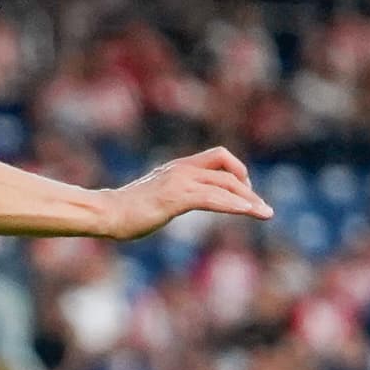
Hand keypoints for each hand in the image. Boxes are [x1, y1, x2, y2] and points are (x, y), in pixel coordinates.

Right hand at [110, 148, 271, 239]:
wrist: (104, 213)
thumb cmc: (123, 210)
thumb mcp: (154, 196)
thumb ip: (170, 194)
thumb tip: (172, 204)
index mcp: (178, 167)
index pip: (219, 156)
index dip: (237, 170)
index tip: (244, 192)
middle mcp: (182, 169)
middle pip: (228, 170)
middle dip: (249, 189)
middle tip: (260, 208)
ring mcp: (179, 181)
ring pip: (226, 184)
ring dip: (249, 199)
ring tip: (265, 213)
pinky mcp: (176, 197)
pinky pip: (212, 197)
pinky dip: (233, 204)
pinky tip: (247, 212)